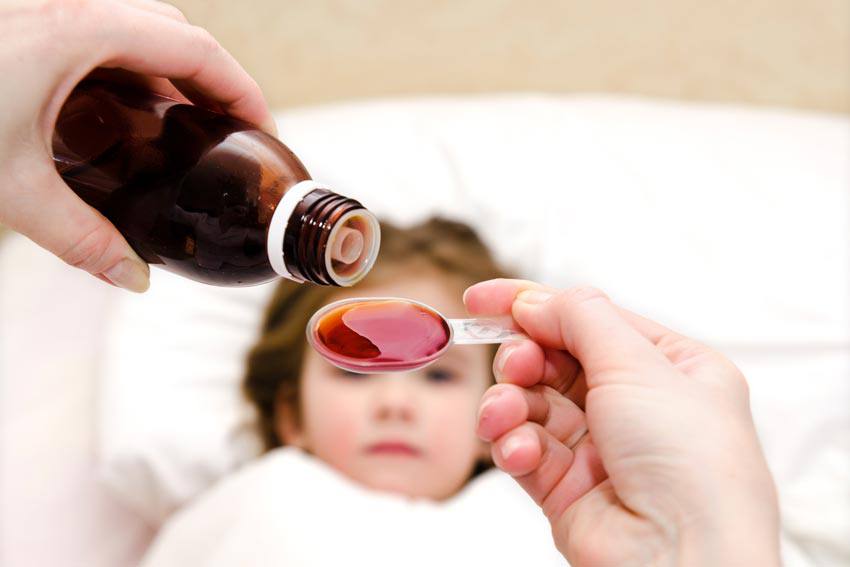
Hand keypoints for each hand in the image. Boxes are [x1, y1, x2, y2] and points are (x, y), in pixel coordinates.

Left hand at [0, 0, 275, 291]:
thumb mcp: (9, 185)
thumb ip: (80, 237)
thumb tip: (132, 278)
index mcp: (79, 29)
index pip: (195, 49)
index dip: (242, 89)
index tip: (264, 130)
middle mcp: (69, 7)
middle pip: (175, 33)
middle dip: (214, 83)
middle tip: (230, 136)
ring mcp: (47, 12)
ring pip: (138, 31)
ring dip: (172, 77)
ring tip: (185, 132)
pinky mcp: (29, 26)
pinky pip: (102, 38)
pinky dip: (132, 73)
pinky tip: (123, 118)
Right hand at [466, 279, 779, 565]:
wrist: (683, 560)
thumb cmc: (691, 466)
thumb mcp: (638, 364)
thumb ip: (579, 318)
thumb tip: (534, 300)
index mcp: (669, 367)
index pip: (590, 320)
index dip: (533, 304)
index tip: (483, 298)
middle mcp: (635, 405)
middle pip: (555, 360)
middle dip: (524, 357)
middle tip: (516, 363)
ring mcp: (600, 447)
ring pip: (531, 404)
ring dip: (510, 403)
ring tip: (506, 413)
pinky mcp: (567, 487)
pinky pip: (523, 449)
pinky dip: (513, 444)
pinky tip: (521, 452)